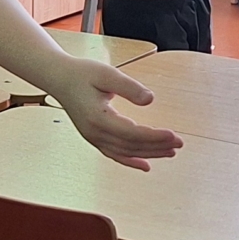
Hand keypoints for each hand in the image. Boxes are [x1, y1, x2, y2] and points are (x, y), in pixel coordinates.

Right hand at [50, 60, 181, 171]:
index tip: (173, 135)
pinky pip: (115, 154)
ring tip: (171, 152)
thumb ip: (129, 87)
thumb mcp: (106, 74)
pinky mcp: (94, 138)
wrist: (59, 79)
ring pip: (125, 153)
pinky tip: (146, 165)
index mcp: (97, 118)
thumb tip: (150, 100)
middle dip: (157, 146)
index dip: (154, 136)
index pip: (132, 133)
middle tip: (179, 144)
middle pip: (131, 146)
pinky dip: (131, 161)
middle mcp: (94, 133)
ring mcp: (93, 138)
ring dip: (149, 154)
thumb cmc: (82, 74)